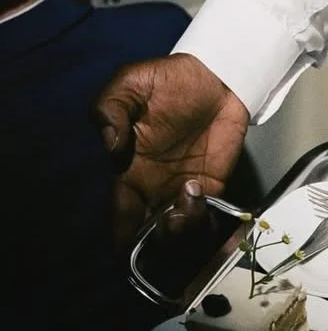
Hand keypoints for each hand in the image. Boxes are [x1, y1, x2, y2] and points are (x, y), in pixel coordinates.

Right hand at [94, 53, 249, 249]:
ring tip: (185, 203)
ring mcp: (184, 189)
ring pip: (180, 230)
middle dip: (157, 243)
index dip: (122, 238)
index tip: (125, 253)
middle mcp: (155, 188)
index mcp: (128, 172)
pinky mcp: (213, 185)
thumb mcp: (130, 85)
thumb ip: (111, 110)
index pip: (122, 215)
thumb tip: (110, 144)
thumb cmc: (166, 80)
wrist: (213, 77)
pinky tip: (197, 194)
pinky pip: (207, 216)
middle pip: (151, 234)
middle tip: (166, 223)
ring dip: (181, 230)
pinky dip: (202, 219)